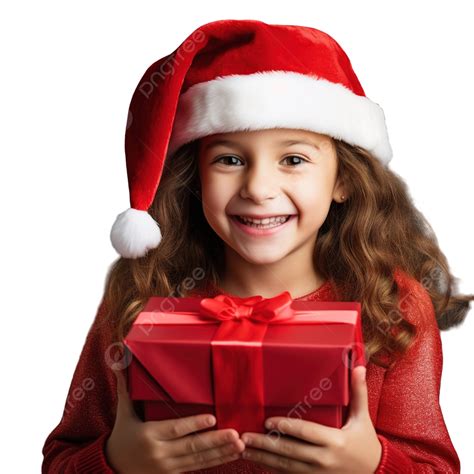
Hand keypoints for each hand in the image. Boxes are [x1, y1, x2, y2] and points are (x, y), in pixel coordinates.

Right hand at [105, 367, 244, 472]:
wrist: (112, 468)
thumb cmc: (121, 435)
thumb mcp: (123, 412)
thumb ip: (124, 387)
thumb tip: (118, 360)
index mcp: (148, 434)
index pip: (175, 429)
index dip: (194, 424)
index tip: (213, 417)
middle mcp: (159, 453)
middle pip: (191, 446)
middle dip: (215, 441)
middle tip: (235, 434)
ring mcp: (167, 467)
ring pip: (197, 459)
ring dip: (221, 453)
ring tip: (239, 445)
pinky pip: (196, 467)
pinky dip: (215, 462)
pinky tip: (230, 456)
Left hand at [239, 365, 381, 472]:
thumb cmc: (366, 444)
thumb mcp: (363, 419)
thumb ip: (359, 392)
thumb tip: (358, 366)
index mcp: (335, 441)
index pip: (306, 432)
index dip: (286, 427)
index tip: (268, 422)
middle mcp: (324, 459)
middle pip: (290, 451)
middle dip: (265, 444)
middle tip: (245, 436)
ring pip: (285, 466)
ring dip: (263, 458)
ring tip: (244, 450)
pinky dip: (272, 469)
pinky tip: (258, 462)